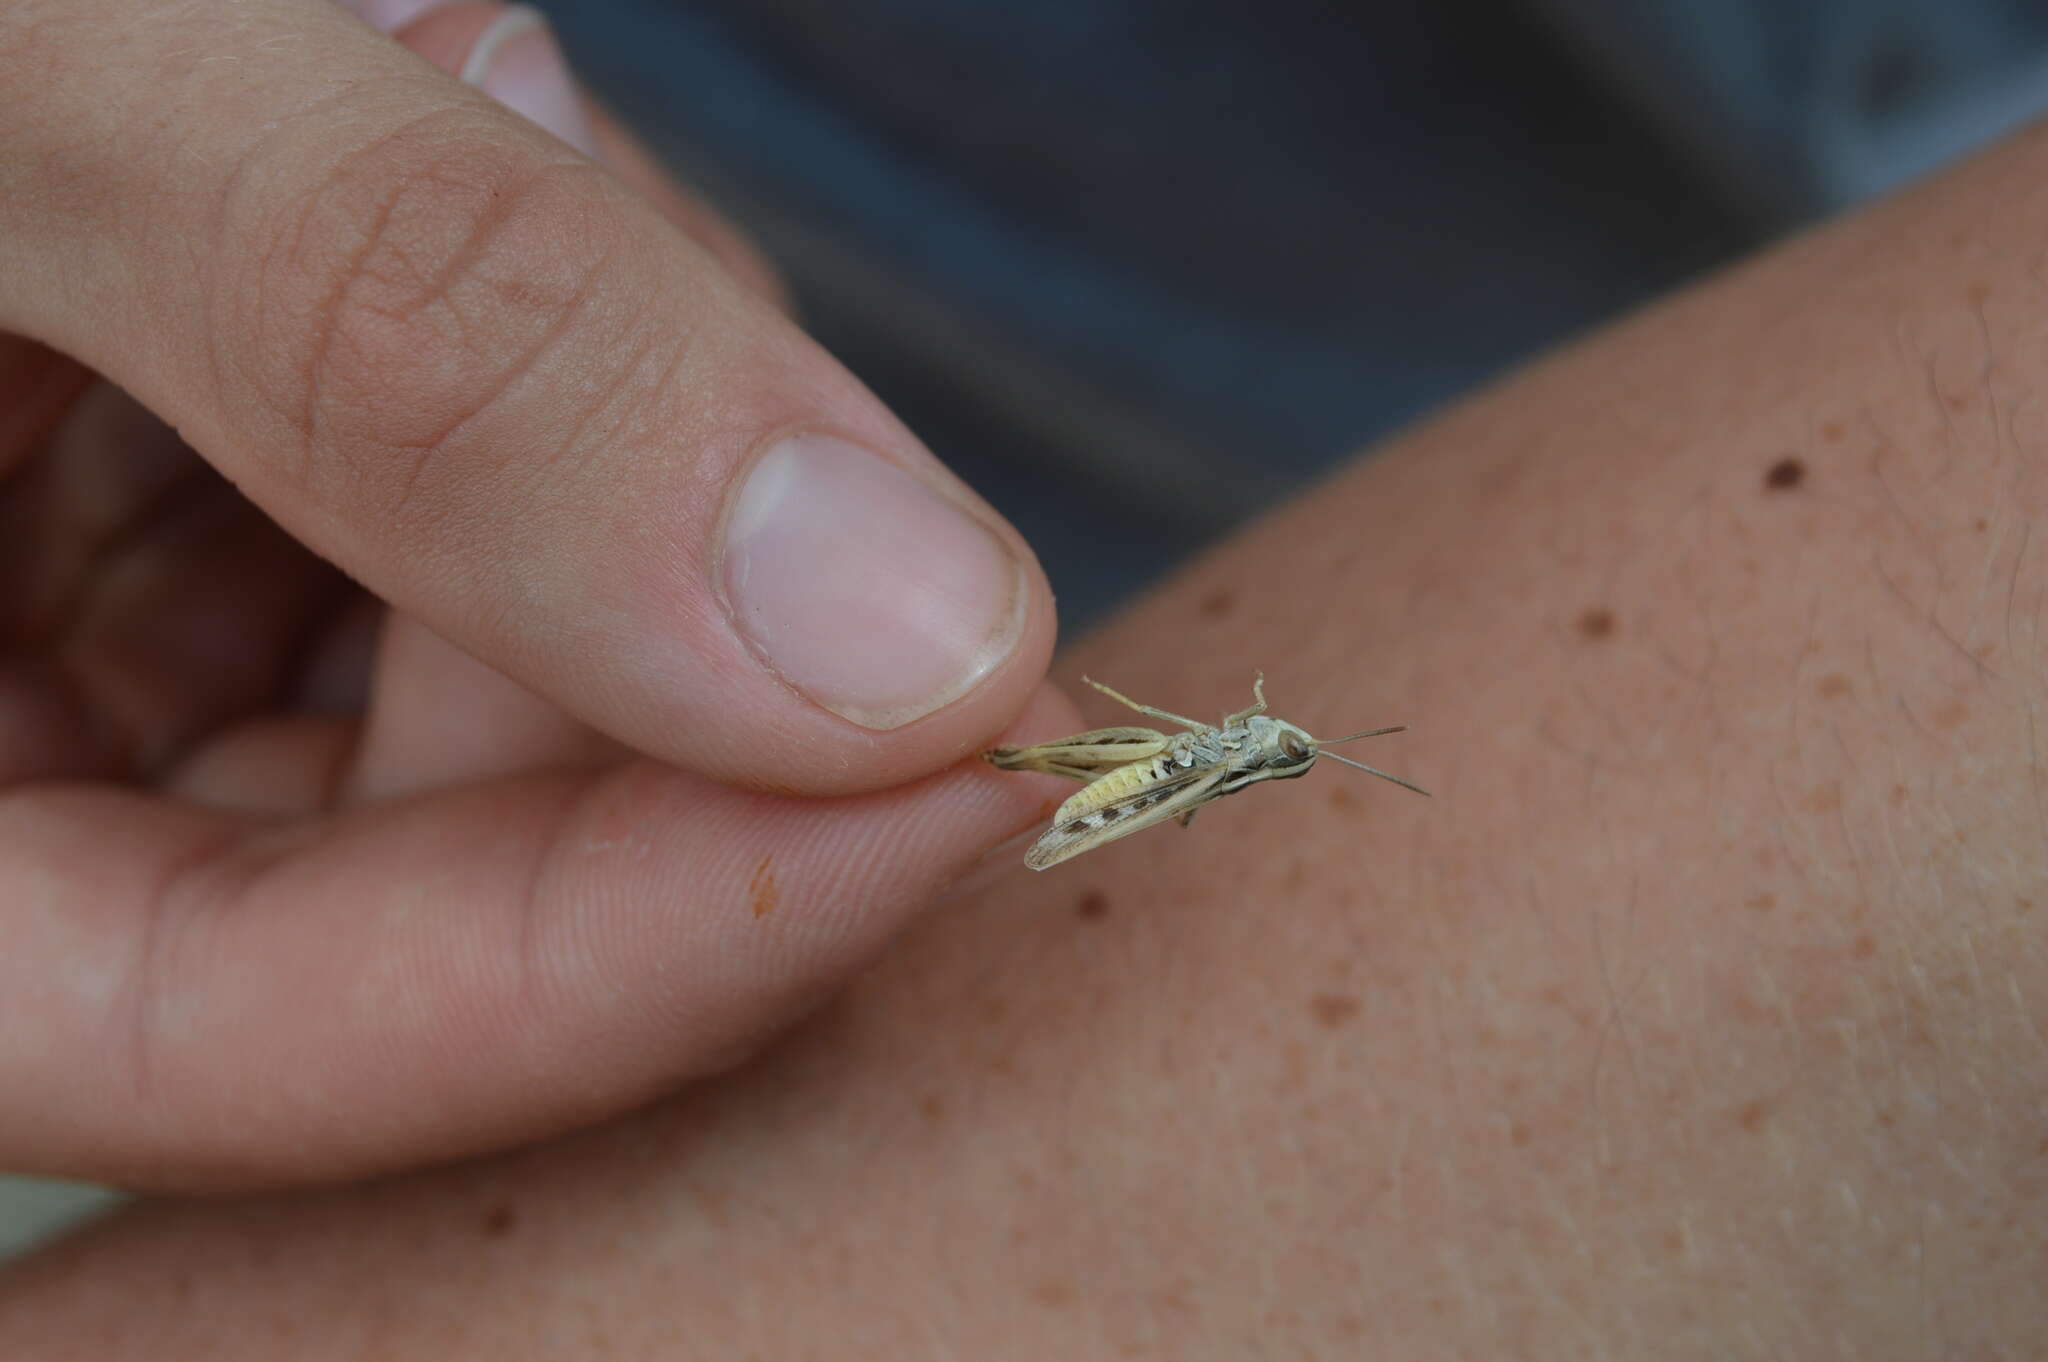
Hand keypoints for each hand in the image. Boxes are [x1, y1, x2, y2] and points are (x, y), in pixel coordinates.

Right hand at [0, 0, 1068, 1188]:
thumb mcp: (24, 76)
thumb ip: (416, 339)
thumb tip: (901, 640)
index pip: (265, 1033)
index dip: (658, 939)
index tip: (992, 755)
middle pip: (414, 863)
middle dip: (645, 624)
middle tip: (683, 307)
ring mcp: (73, 637)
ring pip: (473, 687)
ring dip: (597, 444)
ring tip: (478, 131)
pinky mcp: (172, 490)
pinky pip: (445, 522)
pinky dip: (539, 365)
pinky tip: (480, 165)